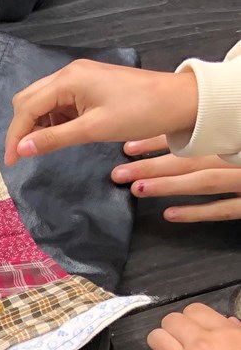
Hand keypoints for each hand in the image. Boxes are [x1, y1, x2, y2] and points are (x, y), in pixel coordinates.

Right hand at [5, 60, 198, 164]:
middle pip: (28, 99)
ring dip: (38, 123)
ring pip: (42, 100)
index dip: (16, 135)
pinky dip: (53, 119)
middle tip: (26, 154)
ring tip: (44, 146)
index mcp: (67, 79)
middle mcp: (68, 73)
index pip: (26, 107)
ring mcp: (78, 76)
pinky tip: (61, 134)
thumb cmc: (141, 113)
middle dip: (22, 127)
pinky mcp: (88, 83)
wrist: (181, 100)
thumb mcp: (94, 129)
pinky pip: (59, 101)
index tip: (12, 161)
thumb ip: (54, 139)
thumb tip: (22, 149)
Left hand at [110, 135, 240, 220]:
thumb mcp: (232, 143)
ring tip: (137, 189)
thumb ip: (210, 142)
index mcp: (233, 139)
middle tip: (119, 173)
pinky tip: (169, 213)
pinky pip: (224, 209)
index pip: (191, 136)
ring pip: (205, 181)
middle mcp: (238, 157)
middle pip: (192, 159)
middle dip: (152, 166)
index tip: (127, 148)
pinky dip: (197, 211)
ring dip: (169, 185)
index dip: (157, 142)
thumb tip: (173, 141)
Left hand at [145, 303, 240, 349]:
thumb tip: (227, 323)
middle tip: (182, 339)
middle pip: (170, 320)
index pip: (194, 310)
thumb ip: (238, 334)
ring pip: (155, 338)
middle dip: (175, 328)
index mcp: (224, 334)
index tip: (197, 328)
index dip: (194, 318)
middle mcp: (199, 345)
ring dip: (162, 343)